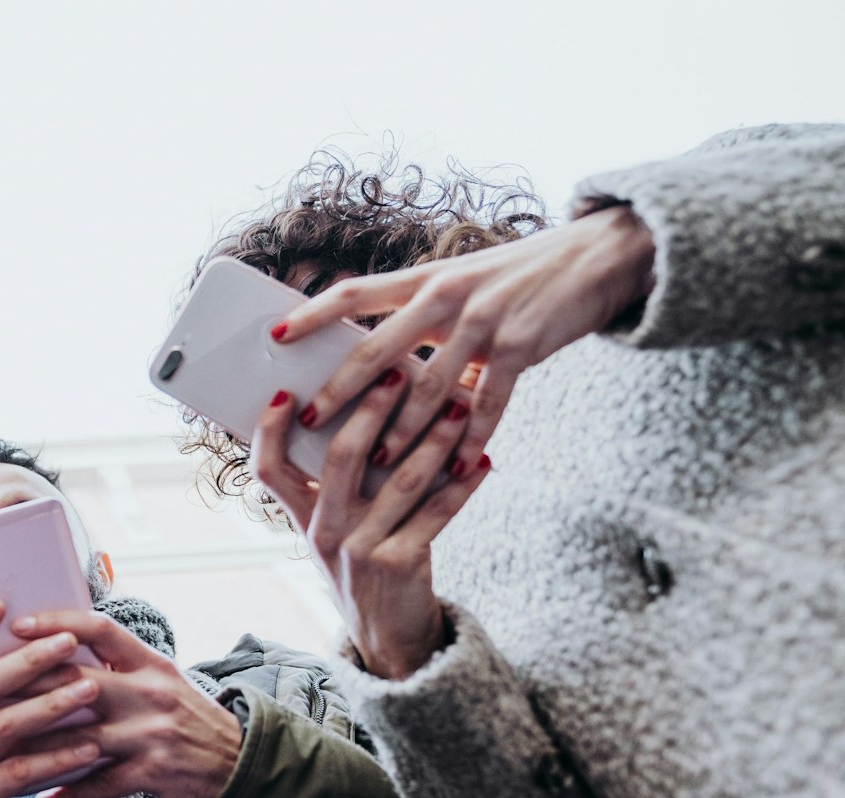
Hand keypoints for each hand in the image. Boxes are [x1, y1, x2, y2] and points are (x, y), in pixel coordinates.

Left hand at [4, 611, 241, 797]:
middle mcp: (151, 692)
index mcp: (150, 662)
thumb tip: (57, 648)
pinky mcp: (153, 773)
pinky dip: (66, 793)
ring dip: (34, 747)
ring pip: (79, 738)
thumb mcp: (160, 679)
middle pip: (78, 682)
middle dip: (27, 687)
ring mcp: (152, 734)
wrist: (237, 766)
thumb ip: (118, 664)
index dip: (57, 622)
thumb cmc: (187, 718)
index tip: (17, 625)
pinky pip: (99, 784)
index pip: (100, 628)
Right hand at [251, 374, 492, 680]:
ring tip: (459, 408)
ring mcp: (360, 549)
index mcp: (303, 519)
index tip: (287, 392)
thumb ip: (340, 486)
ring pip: (399, 480)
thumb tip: (368, 415)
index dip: (269, 430)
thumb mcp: (337, 532)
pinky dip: (464, 485)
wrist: (389, 639)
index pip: (268, 470)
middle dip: (370, 409)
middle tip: (397, 373)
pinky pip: (438, 513)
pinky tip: (483, 461)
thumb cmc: (365, 568)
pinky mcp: (401, 564)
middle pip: (340, 457)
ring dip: (434, 439)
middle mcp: (324, 532)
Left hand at [274, 205, 654, 472]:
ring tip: (374, 465)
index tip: (274, 336)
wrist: (599, 255)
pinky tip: (457, 466)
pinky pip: (488, 402)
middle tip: (310, 419)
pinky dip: (471, 438)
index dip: (312, 313)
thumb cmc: (520, 276)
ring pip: (428, 387)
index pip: (355, 292)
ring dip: (400, 430)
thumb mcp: (464, 282)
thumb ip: (423, 318)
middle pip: (378, 347)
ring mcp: (484, 321)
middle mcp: (447, 296)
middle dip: (341, 389)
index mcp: (426, 279)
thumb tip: (378, 361)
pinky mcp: (520, 346)